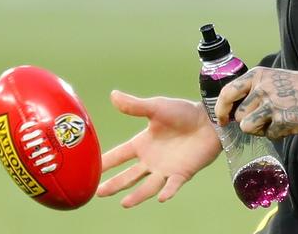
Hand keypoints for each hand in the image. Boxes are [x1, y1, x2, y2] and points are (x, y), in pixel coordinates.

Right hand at [96, 90, 221, 206]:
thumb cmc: (184, 112)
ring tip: (125, 203)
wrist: (210, 119)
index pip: (119, 155)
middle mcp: (151, 160)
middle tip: (98, 192)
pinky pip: (174, 185)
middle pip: (129, 176)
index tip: (87, 170)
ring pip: (148, 185)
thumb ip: (135, 105)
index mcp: (142, 144)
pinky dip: (168, 191)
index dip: (105, 162)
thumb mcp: (156, 107)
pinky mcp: (183, 173)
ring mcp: (166, 168)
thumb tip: (113, 95)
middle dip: (114, 184)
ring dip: (137, 195)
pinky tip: (162, 197)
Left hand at [213, 67, 297, 138]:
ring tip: (274, 122)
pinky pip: (268, 135)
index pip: (228, 92)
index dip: (220, 109)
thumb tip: (231, 111)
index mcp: (257, 75)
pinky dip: (277, 134)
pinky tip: (288, 123)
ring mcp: (272, 104)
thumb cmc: (296, 87)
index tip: (222, 119)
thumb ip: (252, 89)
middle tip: (265, 118)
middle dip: (248, 121)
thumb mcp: (271, 78)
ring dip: (259, 129)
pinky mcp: (283, 120)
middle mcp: (262, 88)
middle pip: (238, 115)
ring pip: (248, 127)